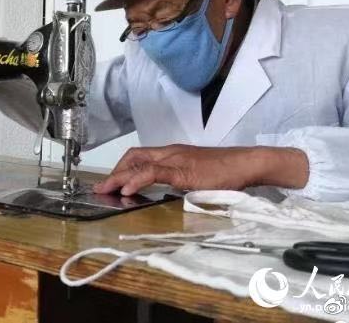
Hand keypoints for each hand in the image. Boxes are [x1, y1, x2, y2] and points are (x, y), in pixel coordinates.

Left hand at [92, 144, 308, 195]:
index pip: (139, 155)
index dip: (121, 168)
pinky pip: (154, 172)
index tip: (110, 182)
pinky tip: (127, 191)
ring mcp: (176, 159)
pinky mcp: (183, 170)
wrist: (247, 164)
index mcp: (173, 154)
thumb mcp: (197, 177)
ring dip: (119, 177)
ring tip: (106, 190)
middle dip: (114, 172)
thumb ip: (180, 182)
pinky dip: (136, 180)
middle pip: (133, 156)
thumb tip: (166, 194)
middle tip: (101, 188)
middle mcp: (171, 152)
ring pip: (139, 162)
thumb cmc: (227, 172)